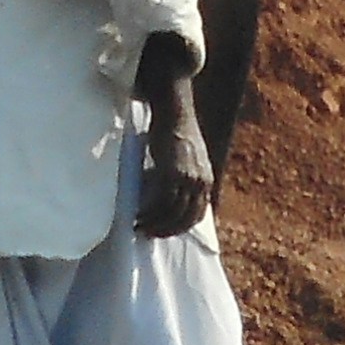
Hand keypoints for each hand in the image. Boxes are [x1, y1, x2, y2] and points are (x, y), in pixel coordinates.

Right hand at [132, 36, 215, 238]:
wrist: (174, 111)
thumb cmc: (174, 130)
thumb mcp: (185, 158)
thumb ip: (183, 176)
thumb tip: (167, 191)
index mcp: (206, 180)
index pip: (198, 214)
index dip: (181, 226)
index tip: (164, 230)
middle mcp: (201, 182)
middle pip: (186, 218)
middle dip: (166, 231)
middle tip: (147, 234)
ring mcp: (188, 179)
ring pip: (173, 214)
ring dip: (155, 225)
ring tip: (139, 227)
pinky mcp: (173, 174)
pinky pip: (162, 203)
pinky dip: (149, 213)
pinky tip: (137, 215)